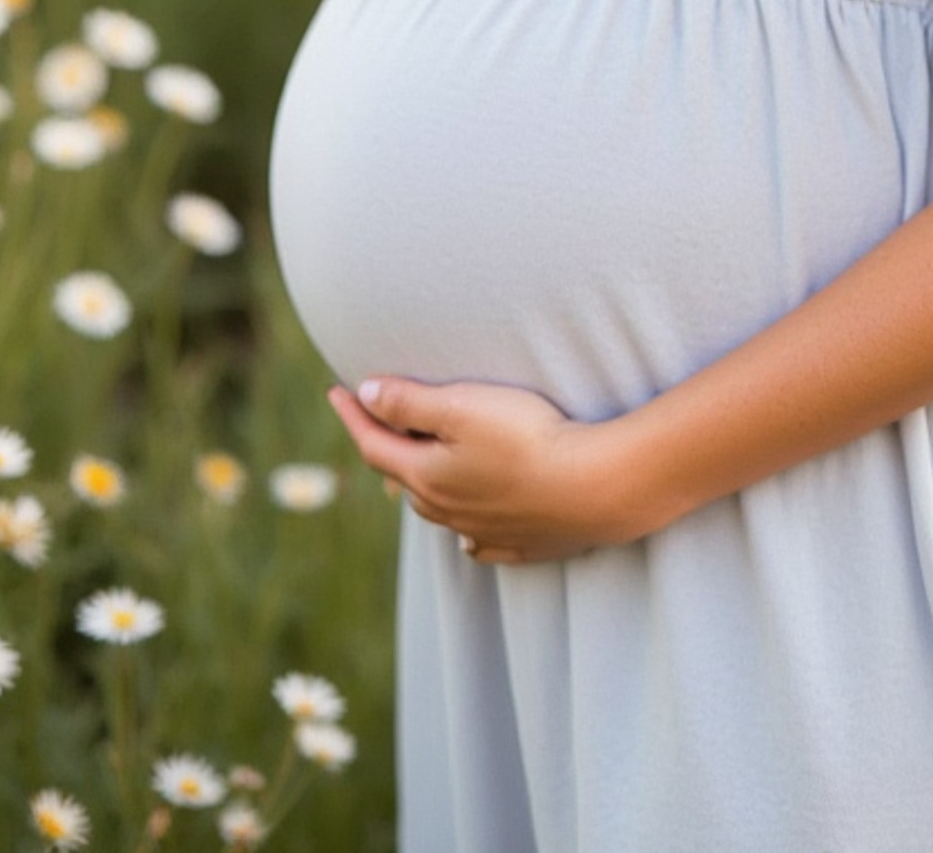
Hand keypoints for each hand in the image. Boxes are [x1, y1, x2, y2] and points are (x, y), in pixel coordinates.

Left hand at [327, 375, 643, 564]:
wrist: (596, 487)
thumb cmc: (527, 438)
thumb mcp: (462, 406)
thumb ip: (410, 402)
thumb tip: (365, 395)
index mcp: (426, 477)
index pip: (374, 444)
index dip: (352, 415)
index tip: (336, 390)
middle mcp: (448, 511)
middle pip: (404, 480)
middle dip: (386, 451)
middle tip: (376, 425)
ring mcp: (486, 532)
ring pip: (439, 510)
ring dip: (423, 487)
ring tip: (417, 470)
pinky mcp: (523, 543)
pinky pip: (479, 541)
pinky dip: (465, 530)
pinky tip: (467, 533)